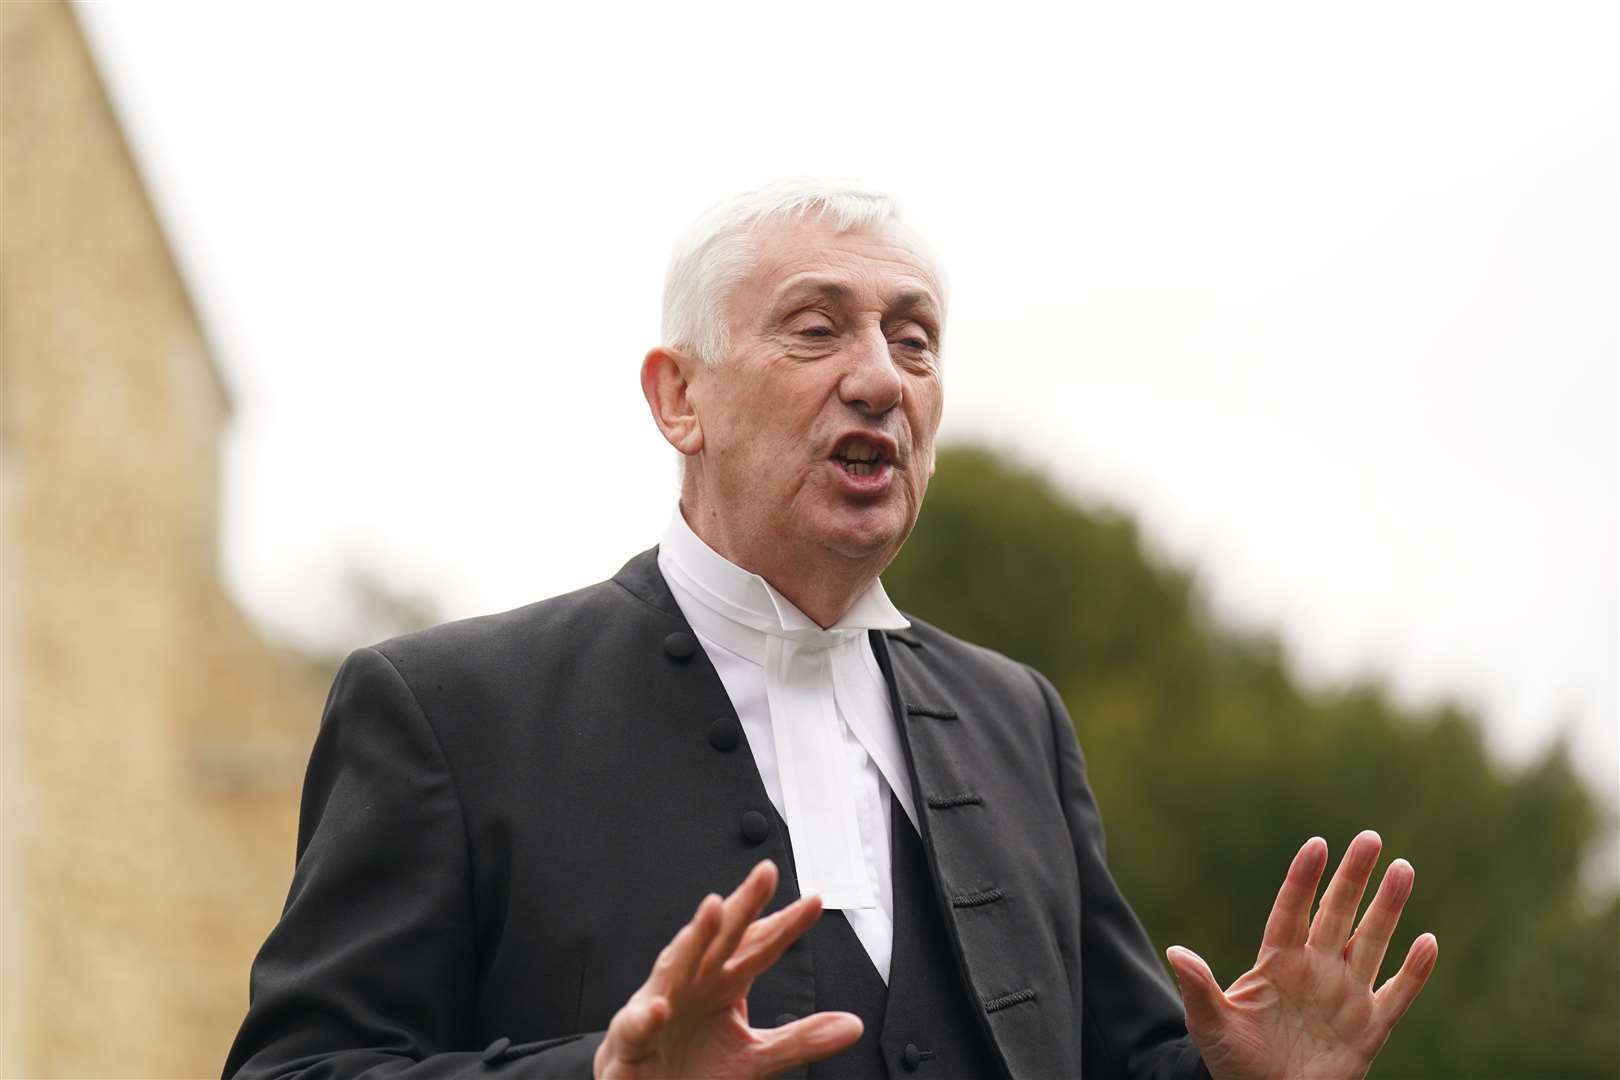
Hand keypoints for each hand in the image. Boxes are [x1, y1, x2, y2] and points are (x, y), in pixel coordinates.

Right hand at [594, 860, 862, 1079]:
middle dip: (742, 905)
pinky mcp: (632, 1039)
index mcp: (724, 983)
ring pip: (676, 965)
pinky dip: (648, 1016)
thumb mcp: (756, 1057)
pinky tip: (662, 1007)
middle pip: (721, 938)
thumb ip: (801, 1039)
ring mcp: (662, 1005)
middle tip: (765, 874)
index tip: (814, 901)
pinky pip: (639, 1025)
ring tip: (713, 910)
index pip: (758, 946)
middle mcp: (694, 983)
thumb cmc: (693, 1067)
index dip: (784, 925)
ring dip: (694, 937)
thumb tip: (852, 1025)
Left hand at [1166, 831, 1437, 1079]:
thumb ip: (1199, 989)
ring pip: (1371, 942)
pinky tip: (1428, 941)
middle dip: (1354, 877)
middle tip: (1370, 837)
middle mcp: (1316, 970)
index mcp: (1277, 964)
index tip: (1317, 844)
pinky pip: (1397, 994)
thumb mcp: (1211, 1025)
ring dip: (1388, 908)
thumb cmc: (1236, 1061)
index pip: (1292, 911)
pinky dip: (1414, 971)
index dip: (1304, 879)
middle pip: (1338, 914)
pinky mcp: (1369, 1028)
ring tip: (1403, 868)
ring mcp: (1345, 996)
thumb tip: (1175, 953)